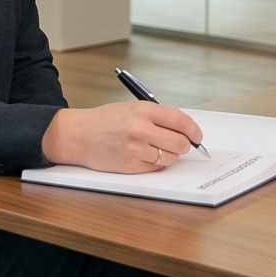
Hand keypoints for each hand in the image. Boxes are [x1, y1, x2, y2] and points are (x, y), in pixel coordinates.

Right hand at [41, 100, 201, 172]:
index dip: (194, 131)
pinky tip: (145, 156)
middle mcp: (141, 129)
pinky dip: (156, 164)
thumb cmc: (105, 121)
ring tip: (157, 149)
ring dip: (170, 155)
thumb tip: (185, 129)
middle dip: (185, 145)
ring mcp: (136, 149)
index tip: (197, 136)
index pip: (181, 121)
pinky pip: (156, 168)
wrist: (78, 135)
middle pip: (180, 143)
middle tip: (181, 145)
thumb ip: (158, 117)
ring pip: (171, 158)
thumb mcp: (132, 109)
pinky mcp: (130, 166)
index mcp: (144, 110)